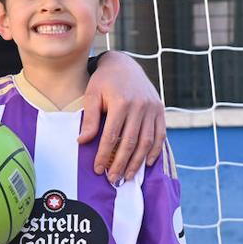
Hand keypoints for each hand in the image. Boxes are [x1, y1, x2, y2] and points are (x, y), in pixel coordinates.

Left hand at [78, 51, 166, 183]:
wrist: (124, 64)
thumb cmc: (103, 81)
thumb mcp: (92, 95)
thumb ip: (90, 119)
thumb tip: (82, 142)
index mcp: (121, 102)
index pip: (112, 136)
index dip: (105, 154)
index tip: (98, 169)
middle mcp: (140, 106)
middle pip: (130, 142)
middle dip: (121, 163)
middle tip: (113, 179)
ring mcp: (152, 108)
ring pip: (146, 141)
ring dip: (137, 161)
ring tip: (127, 176)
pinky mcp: (160, 110)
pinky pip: (160, 134)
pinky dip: (154, 150)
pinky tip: (146, 163)